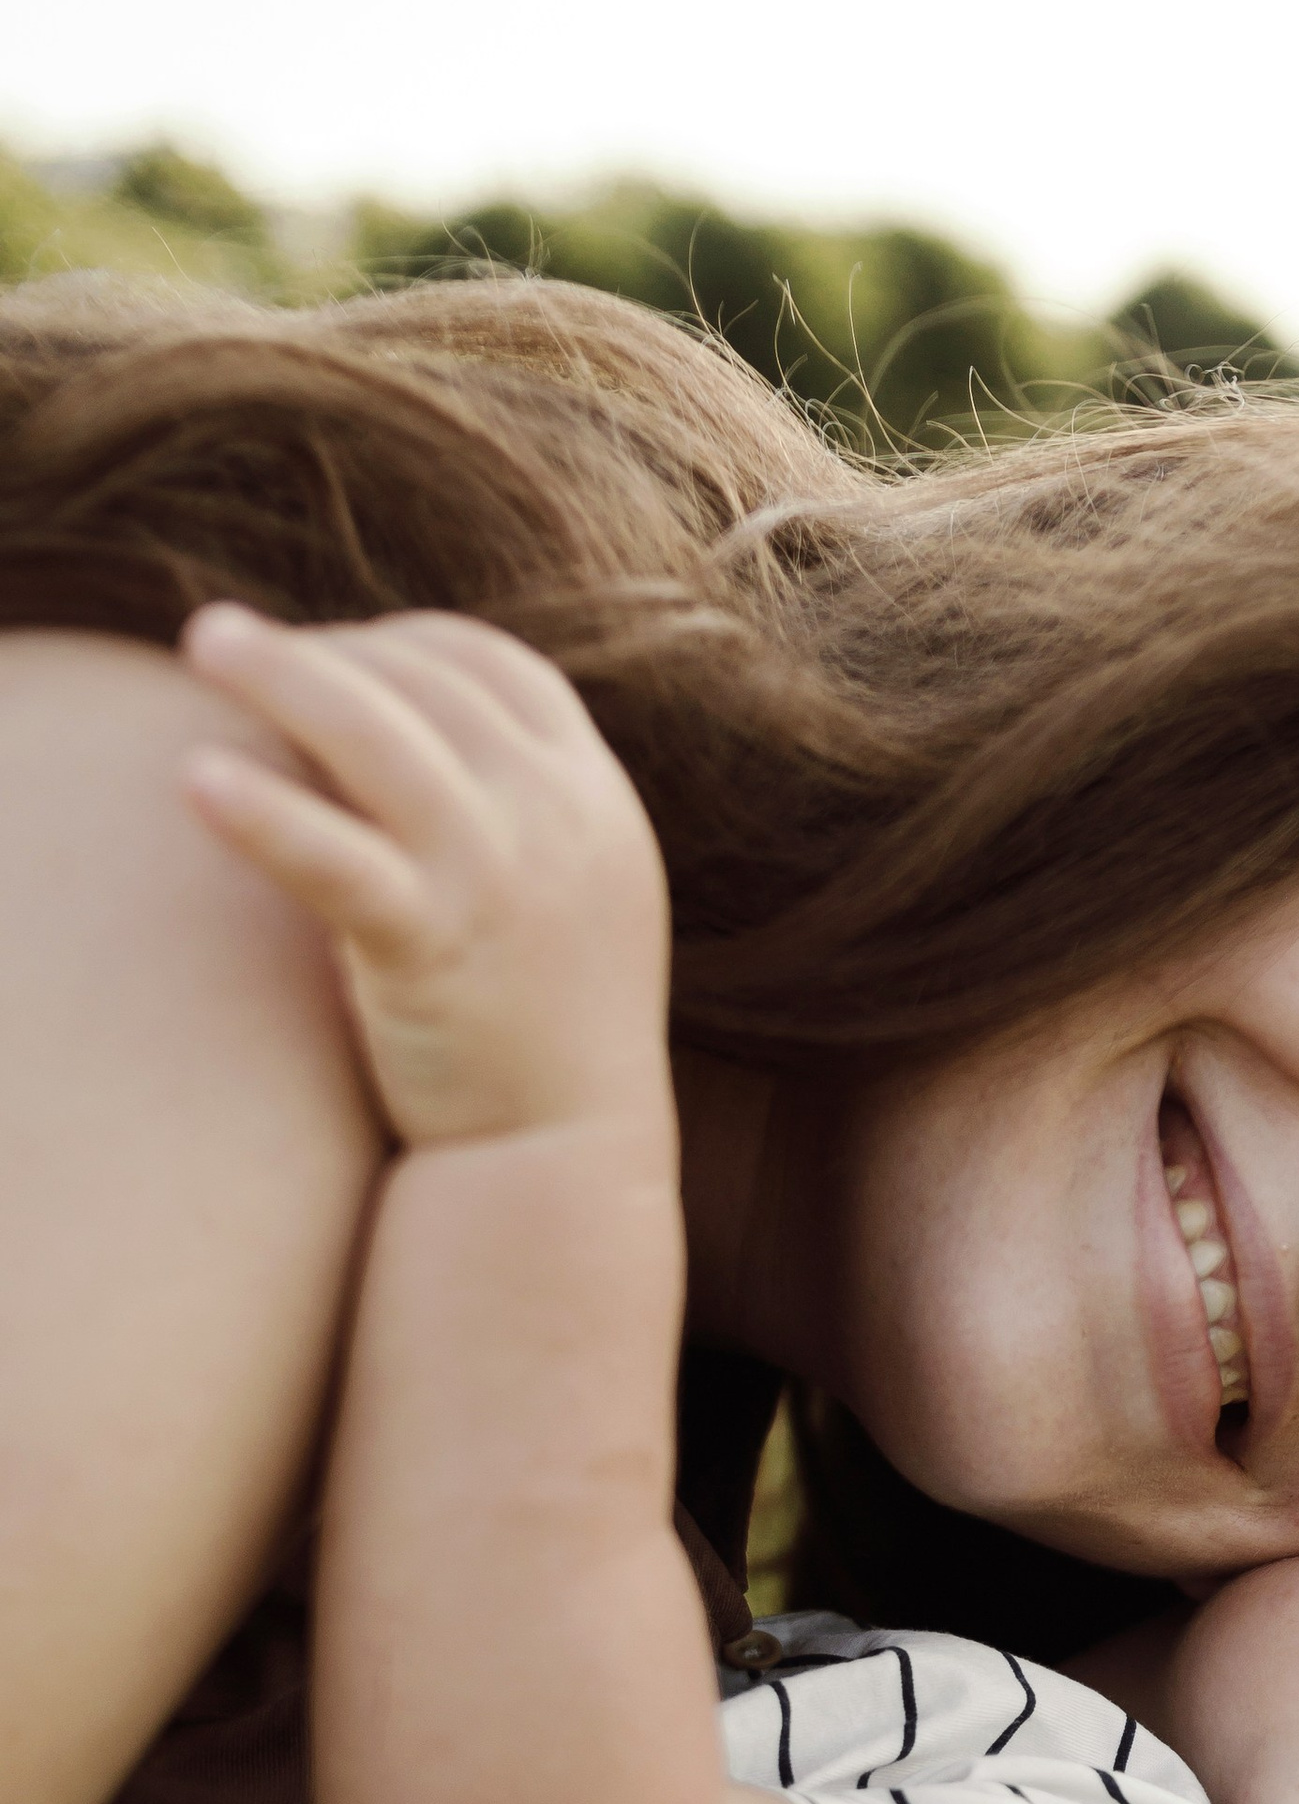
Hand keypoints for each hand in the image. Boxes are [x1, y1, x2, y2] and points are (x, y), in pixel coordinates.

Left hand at [176, 603, 670, 1150]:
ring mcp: (501, 881)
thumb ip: (503, 807)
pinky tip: (196, 781)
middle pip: (429, 684)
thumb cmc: (536, 1026)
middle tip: (219, 641)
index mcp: (597, 801)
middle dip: (323, 650)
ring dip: (284, 675)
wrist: (564, 1161)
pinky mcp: (434, 950)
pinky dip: (264, 816)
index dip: (402, 642)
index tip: (327, 654)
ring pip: (381, 737)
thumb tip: (385, 722)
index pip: (497, 668)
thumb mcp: (561, 891)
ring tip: (203, 643)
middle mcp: (559, 822)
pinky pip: (338, 860)